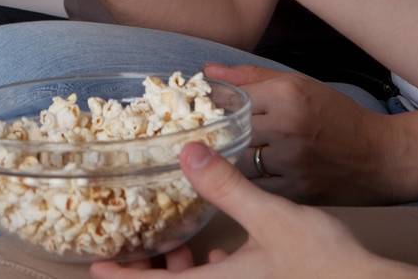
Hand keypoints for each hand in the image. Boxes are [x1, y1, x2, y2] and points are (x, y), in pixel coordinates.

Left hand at [90, 143, 398, 277]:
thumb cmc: (323, 263)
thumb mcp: (271, 216)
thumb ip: (226, 186)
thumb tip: (188, 151)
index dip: (120, 278)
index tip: (94, 266)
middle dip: (151, 272)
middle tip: (136, 248)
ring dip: (182, 273)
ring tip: (178, 248)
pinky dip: (211, 275)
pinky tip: (222, 254)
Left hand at [206, 64, 390, 205]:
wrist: (380, 156)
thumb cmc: (337, 116)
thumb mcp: (299, 84)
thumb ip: (251, 77)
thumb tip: (208, 71)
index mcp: (287, 93)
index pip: (231, 98)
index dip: (215, 107)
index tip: (206, 113)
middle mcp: (286, 125)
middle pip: (231, 130)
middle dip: (219, 135)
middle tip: (209, 138)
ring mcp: (291, 161)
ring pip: (238, 162)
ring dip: (231, 160)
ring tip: (230, 156)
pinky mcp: (295, 190)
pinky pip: (255, 187)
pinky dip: (249, 183)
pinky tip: (250, 177)